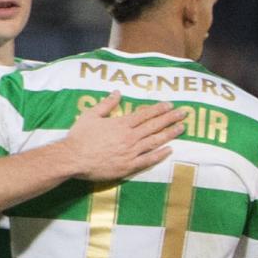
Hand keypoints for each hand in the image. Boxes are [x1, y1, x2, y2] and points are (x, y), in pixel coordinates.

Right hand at [61, 92, 184, 180]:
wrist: (73, 158)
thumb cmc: (80, 136)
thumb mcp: (91, 115)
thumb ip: (106, 104)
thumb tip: (117, 92)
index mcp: (121, 124)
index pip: (145, 115)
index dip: (159, 109)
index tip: (170, 105)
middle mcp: (129, 137)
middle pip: (154, 126)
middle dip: (170, 118)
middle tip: (184, 113)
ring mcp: (131, 152)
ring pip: (155, 141)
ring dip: (169, 134)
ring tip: (182, 128)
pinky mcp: (129, 166)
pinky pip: (148, 159)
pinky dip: (160, 154)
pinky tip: (170, 149)